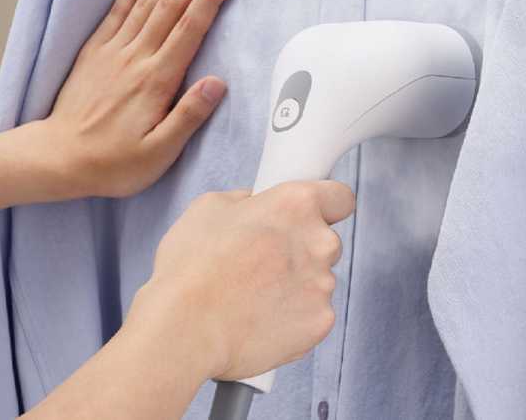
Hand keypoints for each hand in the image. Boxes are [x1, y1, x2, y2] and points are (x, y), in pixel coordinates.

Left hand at [26, 0, 238, 198]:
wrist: (56, 159)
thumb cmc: (112, 163)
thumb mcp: (158, 154)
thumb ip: (188, 116)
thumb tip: (217, 82)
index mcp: (156, 80)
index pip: (190, 27)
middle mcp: (136, 57)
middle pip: (172, 3)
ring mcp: (114, 50)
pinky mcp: (95, 51)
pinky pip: (117, 9)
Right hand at [127, 180, 355, 381]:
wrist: (185, 328)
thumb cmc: (191, 267)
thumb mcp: (208, 208)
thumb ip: (245, 199)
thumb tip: (254, 203)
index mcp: (297, 204)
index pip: (340, 198)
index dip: (326, 206)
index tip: (312, 217)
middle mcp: (320, 242)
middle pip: (325, 242)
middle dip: (301, 250)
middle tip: (262, 263)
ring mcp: (323, 285)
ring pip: (317, 281)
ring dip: (294, 286)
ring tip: (252, 297)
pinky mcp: (321, 323)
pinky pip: (313, 315)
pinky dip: (293, 318)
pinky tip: (259, 319)